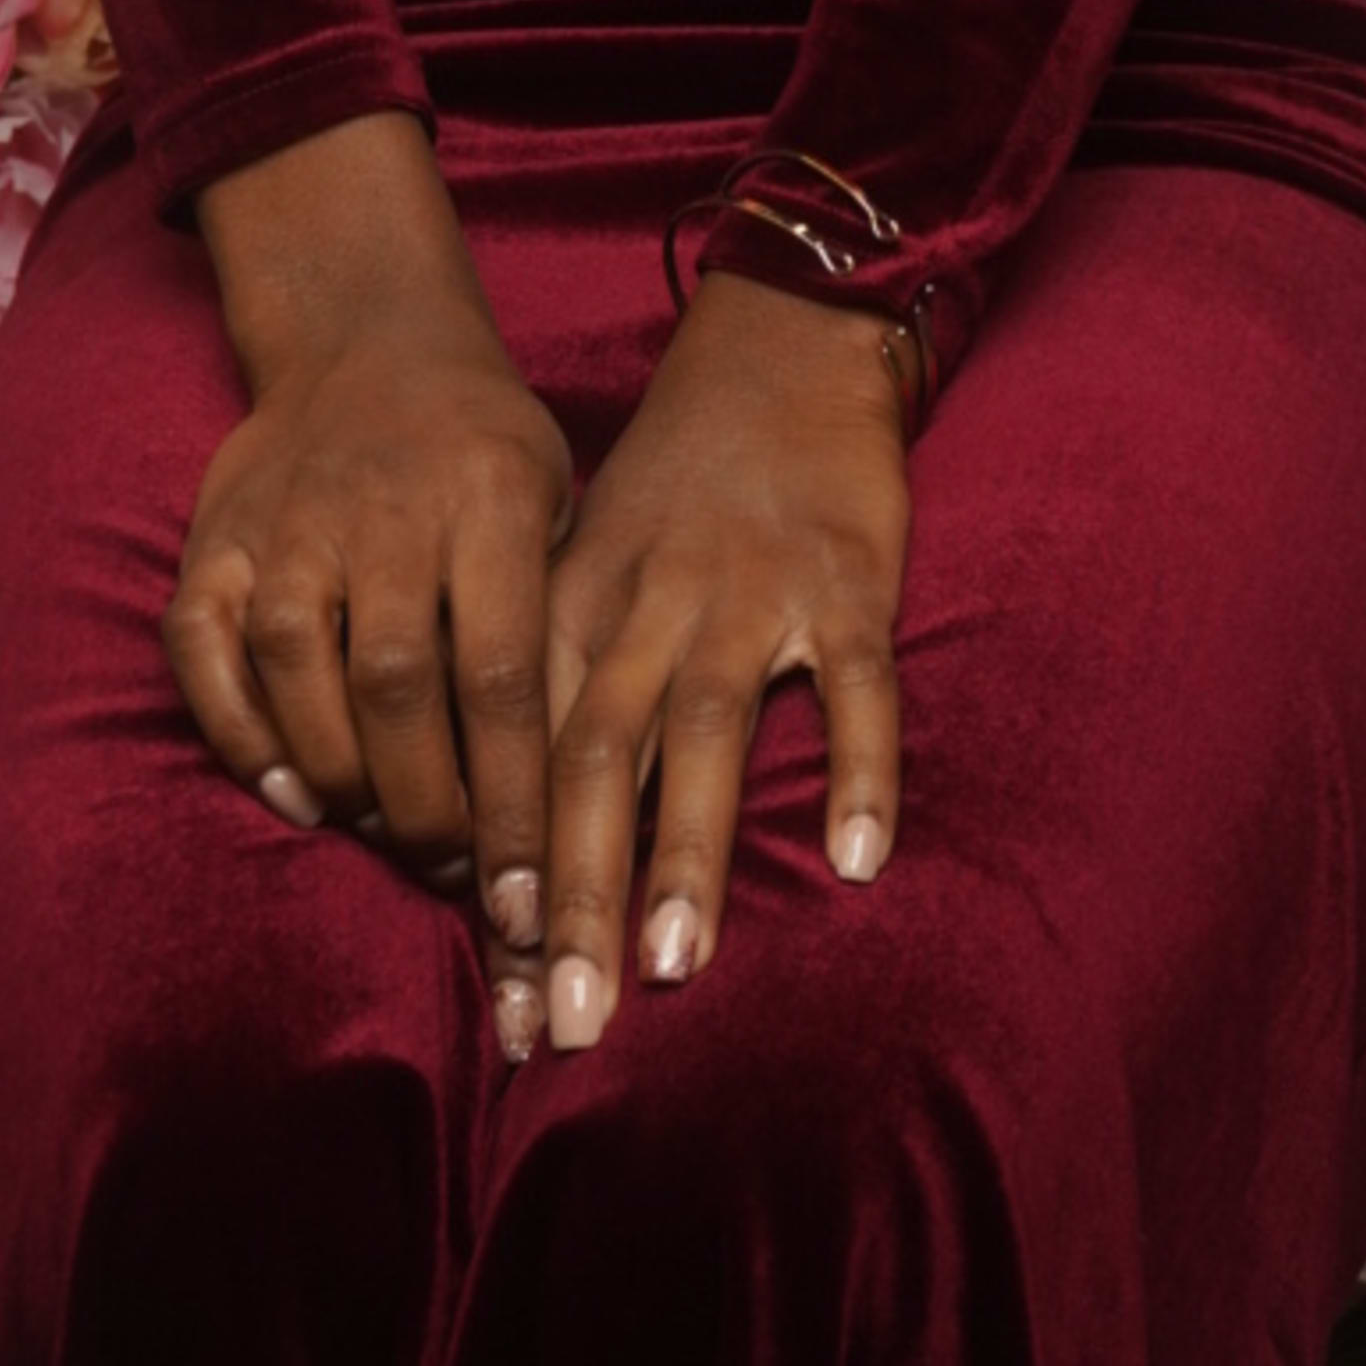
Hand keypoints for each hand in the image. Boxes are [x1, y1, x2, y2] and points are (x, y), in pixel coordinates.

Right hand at [169, 116, 575, 1041]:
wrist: (365, 336)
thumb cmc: (483, 452)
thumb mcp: (555, 504)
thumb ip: (557, 628)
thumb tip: (584, 803)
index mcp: (489, 498)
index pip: (502, 674)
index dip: (511, 799)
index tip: (528, 899)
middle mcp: (382, 509)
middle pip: (396, 686)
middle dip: (429, 809)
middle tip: (456, 876)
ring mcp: (288, 523)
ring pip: (299, 672)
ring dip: (344, 780)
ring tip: (387, 835)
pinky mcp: (214, 540)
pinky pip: (205, 652)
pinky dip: (242, 734)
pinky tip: (294, 792)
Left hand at [538, 263, 908, 1057]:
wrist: (779, 346)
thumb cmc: (675, 488)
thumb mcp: (586, 568)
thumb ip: (557, 688)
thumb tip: (510, 845)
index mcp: (572, 607)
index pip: (525, 765)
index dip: (514, 884)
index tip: (507, 1005)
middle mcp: (648, 604)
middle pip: (595, 761)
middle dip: (575, 898)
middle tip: (566, 1019)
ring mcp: (748, 592)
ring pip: (703, 731)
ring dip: (686, 851)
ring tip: (673, 966)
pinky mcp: (846, 582)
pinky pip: (854, 685)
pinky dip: (857, 769)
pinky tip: (857, 861)